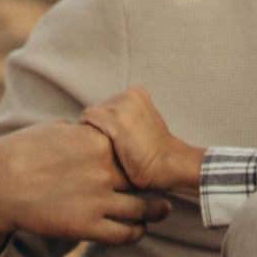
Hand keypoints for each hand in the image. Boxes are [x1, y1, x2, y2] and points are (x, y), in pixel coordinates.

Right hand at [0, 120, 173, 256]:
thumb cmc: (19, 153)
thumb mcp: (52, 131)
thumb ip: (78, 132)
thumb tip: (86, 129)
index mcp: (96, 141)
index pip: (137, 149)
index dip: (146, 157)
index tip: (151, 162)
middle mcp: (103, 170)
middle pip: (146, 179)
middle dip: (156, 184)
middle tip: (166, 187)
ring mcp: (97, 199)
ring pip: (143, 209)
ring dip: (155, 211)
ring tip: (161, 210)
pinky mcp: (87, 226)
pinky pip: (126, 233)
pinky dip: (137, 232)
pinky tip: (138, 230)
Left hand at [77, 86, 201, 191]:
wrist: (171, 164)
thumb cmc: (154, 151)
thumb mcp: (143, 122)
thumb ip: (125, 115)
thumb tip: (100, 122)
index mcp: (137, 92)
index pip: (106, 105)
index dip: (104, 125)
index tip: (111, 142)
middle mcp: (129, 95)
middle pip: (96, 110)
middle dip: (97, 128)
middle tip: (105, 148)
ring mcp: (123, 106)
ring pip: (90, 117)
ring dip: (90, 133)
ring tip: (102, 150)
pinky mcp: (117, 121)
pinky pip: (87, 122)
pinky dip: (85, 135)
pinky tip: (95, 150)